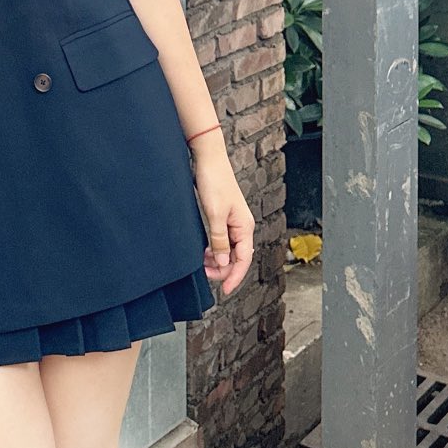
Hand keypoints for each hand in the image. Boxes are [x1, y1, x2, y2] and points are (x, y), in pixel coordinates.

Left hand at [191, 135, 254, 295]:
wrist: (207, 158)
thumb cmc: (213, 181)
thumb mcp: (214, 214)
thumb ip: (218, 239)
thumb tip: (222, 261)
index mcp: (244, 226)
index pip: (244, 259)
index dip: (234, 276)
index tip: (224, 289)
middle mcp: (241, 226)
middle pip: (236, 256)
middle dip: (223, 268)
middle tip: (206, 275)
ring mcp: (232, 221)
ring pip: (228, 249)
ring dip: (217, 259)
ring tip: (202, 264)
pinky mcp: (223, 216)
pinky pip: (221, 239)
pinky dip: (214, 248)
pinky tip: (204, 251)